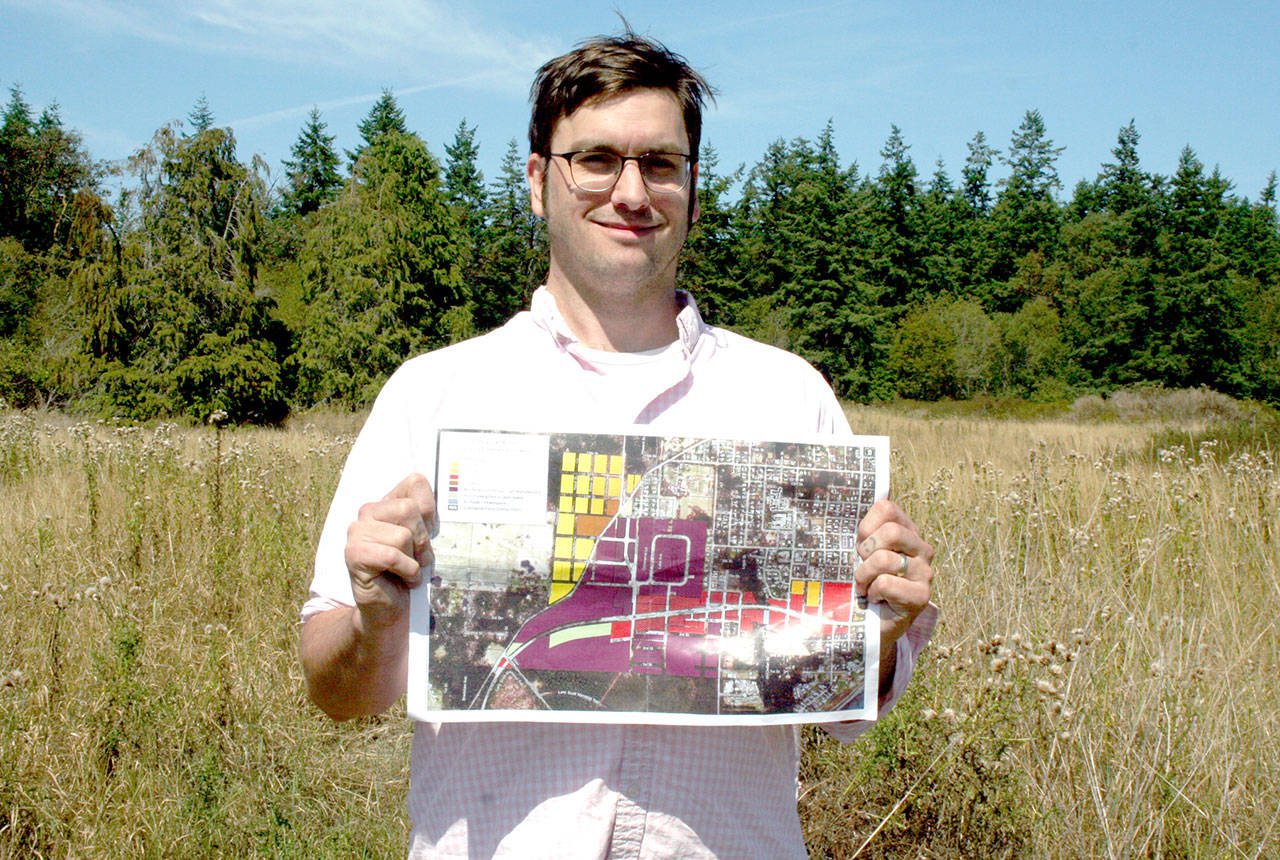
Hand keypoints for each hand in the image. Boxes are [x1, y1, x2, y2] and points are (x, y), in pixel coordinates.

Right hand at [344, 472, 437, 633]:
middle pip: (409, 509)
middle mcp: (368, 512)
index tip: (429, 531)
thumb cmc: (408, 572)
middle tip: (419, 557)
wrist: (389, 609)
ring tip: (408, 569)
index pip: (415, 483)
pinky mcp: (353, 554)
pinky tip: (403, 578)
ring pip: (402, 535)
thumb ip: (428, 517)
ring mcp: (357, 532)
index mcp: (387, 503)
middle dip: (422, 539)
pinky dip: (406, 571)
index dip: (429, 509)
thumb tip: (445, 497)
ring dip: (414, 559)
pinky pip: (392, 556)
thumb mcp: (424, 540)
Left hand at [855, 499, 934, 647]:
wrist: (870, 624)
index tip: (861, 545)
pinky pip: (886, 583)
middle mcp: (921, 549)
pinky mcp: (921, 596)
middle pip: (891, 532)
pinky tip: (875, 599)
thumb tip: (840, 500)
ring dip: (864, 575)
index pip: (887, 508)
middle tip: (863, 567)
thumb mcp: (859, 553)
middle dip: (866, 551)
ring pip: (884, 559)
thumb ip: (861, 531)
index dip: (866, 526)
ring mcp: (924, 572)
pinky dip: (872, 592)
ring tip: (865, 587)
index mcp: (907, 531)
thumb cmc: (863, 583)